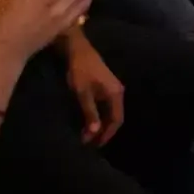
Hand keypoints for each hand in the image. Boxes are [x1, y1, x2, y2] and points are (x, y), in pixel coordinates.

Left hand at [62, 29, 125, 146]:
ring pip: (109, 111)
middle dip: (103, 131)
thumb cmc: (80, 70)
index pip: (116, 120)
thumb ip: (90, 112)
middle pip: (115, 116)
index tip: (94, 145)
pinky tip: (88, 119)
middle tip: (89, 142)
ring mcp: (112, 88)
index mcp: (115, 94)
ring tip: (88, 134)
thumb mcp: (83, 93)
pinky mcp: (104, 86)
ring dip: (100, 123)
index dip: (107, 134)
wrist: (77, 49)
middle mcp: (117, 91)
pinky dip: (98, 115)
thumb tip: (94, 132)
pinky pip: (105, 105)